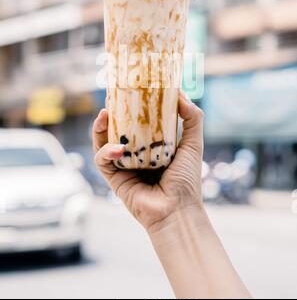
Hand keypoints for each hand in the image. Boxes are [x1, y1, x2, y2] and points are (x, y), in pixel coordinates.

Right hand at [93, 91, 203, 231]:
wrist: (178, 210)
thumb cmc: (187, 179)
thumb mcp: (193, 143)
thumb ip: (192, 118)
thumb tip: (180, 93)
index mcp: (152, 145)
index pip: (137, 121)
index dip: (130, 106)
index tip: (129, 89)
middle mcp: (135, 153)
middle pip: (117, 129)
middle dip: (111, 113)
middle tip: (110, 97)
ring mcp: (123, 165)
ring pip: (104, 142)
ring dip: (100, 128)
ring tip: (104, 114)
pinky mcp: (114, 178)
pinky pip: (102, 160)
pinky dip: (106, 151)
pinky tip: (117, 148)